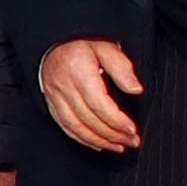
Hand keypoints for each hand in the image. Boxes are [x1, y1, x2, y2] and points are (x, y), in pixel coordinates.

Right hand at [39, 38, 144, 153]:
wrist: (54, 40)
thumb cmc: (82, 42)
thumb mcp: (106, 46)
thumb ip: (122, 67)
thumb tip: (136, 89)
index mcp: (79, 73)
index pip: (99, 105)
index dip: (116, 121)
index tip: (132, 129)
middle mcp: (64, 87)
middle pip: (89, 119)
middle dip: (113, 134)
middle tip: (132, 141)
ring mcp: (55, 97)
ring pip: (76, 127)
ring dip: (99, 141)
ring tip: (118, 146)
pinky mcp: (50, 102)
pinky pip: (65, 126)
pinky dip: (82, 139)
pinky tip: (97, 144)